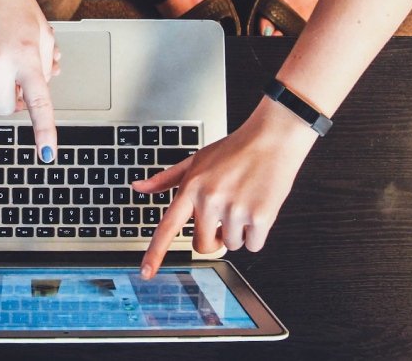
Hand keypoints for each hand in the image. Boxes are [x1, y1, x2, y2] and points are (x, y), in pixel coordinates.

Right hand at [0, 0, 58, 160]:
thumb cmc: (13, 4)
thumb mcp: (41, 31)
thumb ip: (45, 63)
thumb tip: (42, 87)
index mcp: (27, 56)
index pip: (39, 102)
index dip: (44, 131)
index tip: (47, 153)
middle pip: (3, 108)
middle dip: (9, 102)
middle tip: (13, 83)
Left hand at [133, 97, 317, 278]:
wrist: (272, 139)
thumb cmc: (234, 150)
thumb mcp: (195, 160)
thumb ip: (166, 179)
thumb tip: (138, 187)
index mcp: (191, 188)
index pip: (168, 227)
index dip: (155, 253)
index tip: (146, 273)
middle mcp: (210, 200)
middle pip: (203, 245)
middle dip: (213, 238)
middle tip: (224, 217)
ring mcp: (235, 210)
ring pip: (231, 245)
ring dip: (238, 232)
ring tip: (244, 202)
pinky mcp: (260, 217)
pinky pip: (253, 245)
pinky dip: (257, 234)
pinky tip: (258, 207)